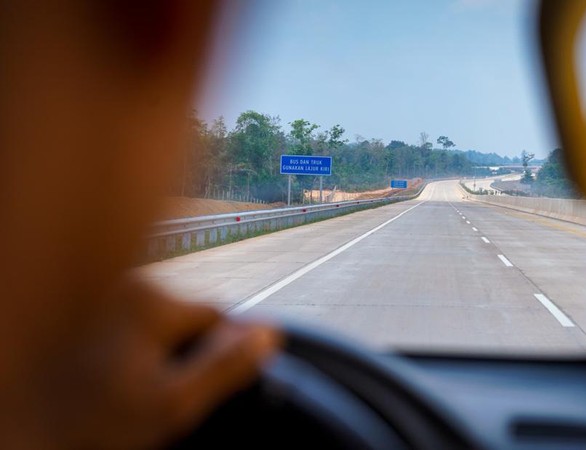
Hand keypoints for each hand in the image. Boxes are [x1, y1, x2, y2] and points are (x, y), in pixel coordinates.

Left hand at [25, 279, 280, 449]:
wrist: (23, 426)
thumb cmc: (92, 421)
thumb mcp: (171, 406)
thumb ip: (225, 367)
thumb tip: (270, 334)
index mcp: (150, 302)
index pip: (217, 316)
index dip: (223, 352)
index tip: (206, 383)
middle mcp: (125, 284)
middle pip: (186, 314)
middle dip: (187, 348)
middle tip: (163, 389)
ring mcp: (101, 292)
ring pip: (157, 316)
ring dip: (159, 344)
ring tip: (131, 382)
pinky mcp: (86, 305)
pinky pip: (129, 317)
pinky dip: (132, 341)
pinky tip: (113, 370)